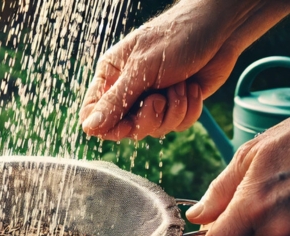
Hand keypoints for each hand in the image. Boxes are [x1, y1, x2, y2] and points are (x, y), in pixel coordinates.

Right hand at [80, 0, 289, 139]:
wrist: (221, 29)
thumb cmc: (176, 37)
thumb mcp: (141, 69)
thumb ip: (115, 101)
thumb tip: (89, 128)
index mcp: (111, 77)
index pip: (93, 115)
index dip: (107, 127)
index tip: (126, 124)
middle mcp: (129, 92)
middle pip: (124, 128)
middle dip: (147, 119)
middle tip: (159, 100)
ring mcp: (153, 100)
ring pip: (153, 130)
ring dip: (172, 111)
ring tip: (179, 86)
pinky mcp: (176, 106)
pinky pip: (176, 126)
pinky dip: (188, 110)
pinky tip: (191, 88)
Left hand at [186, 118, 289, 235]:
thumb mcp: (249, 156)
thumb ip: (219, 191)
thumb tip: (196, 217)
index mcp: (253, 206)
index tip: (210, 229)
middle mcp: (278, 226)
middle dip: (240, 232)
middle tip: (251, 201)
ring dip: (268, 226)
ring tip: (280, 193)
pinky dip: (289, 223)